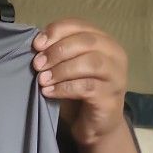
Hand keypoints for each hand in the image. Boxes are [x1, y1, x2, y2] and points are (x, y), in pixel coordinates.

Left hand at [31, 19, 127, 145]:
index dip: (57, 31)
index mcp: (104, 41)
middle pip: (86, 41)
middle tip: (37, 64)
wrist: (96, 126)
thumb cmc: (80, 94)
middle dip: (57, 51)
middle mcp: (115, 54)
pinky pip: (86, 87)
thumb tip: (36, 45)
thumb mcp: (69, 69)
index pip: (80, 25)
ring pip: (89, 63)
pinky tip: (49, 92)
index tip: (37, 44)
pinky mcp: (110, 97)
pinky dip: (64, 88)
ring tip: (42, 79)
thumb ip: (59, 54)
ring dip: (61, 70)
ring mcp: (115, 75)